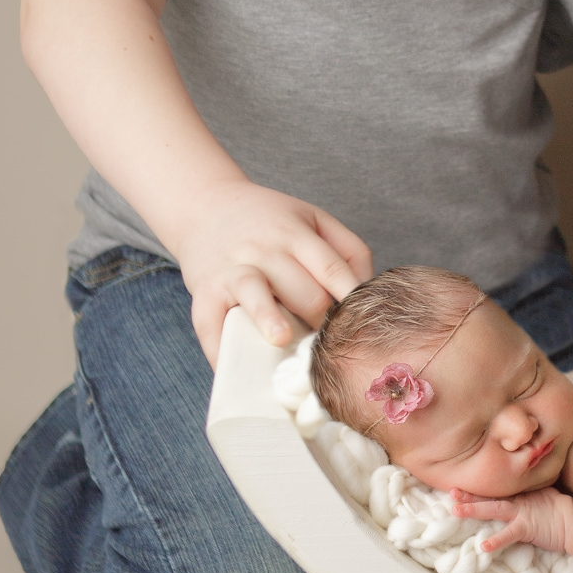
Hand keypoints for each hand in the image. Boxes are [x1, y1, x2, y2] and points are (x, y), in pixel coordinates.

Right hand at [173, 178, 372, 364]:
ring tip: (281, 338)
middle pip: (302, 290)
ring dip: (269, 317)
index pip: (331, 268)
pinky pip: (210, 323)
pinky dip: (221, 348)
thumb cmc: (269, 221)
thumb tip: (368, 295)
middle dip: (320, 319)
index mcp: (295, 234)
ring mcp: (232, 270)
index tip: (363, 324)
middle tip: (328, 342)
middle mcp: (264, 250)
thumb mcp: (313, 219)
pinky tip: (236, 366)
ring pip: (254, 294)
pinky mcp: (204, 291)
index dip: (350, 297)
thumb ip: (349, 250)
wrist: (205, 206)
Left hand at [449, 487, 572, 555]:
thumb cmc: (560, 509)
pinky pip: (509, 534)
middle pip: (489, 496)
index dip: (476, 488)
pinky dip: (496, 540)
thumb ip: (527, 490)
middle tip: (451, 492)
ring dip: (474, 509)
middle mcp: (516, 501)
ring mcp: (520, 513)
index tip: (459, 485)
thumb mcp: (541, 494)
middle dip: (469, 495)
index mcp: (518, 495)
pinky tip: (483, 547)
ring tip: (456, 510)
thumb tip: (519, 485)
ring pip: (493, 509)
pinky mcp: (526, 527)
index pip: (494, 491)